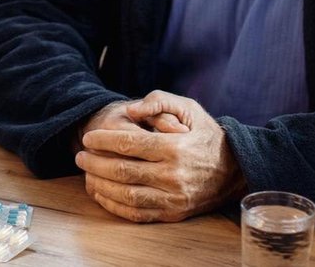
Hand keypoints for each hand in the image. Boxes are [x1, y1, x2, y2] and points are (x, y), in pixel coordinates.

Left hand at [75, 92, 243, 222]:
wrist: (234, 169)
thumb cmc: (205, 134)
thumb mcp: (188, 107)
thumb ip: (158, 101)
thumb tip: (131, 110)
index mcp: (175, 147)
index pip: (129, 144)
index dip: (103, 140)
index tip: (88, 137)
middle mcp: (173, 175)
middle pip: (122, 170)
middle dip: (95, 162)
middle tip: (80, 155)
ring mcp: (173, 198)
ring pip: (126, 195)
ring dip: (100, 184)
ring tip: (86, 173)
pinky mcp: (173, 213)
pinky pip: (136, 213)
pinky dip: (114, 205)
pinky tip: (101, 193)